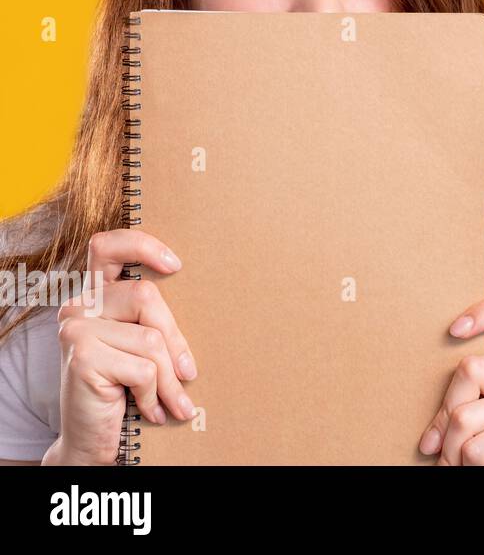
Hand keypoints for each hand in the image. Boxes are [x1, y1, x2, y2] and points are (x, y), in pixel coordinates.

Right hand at [42, 229, 197, 465]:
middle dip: (175, 341)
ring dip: (170, 379)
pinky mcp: (82, 357)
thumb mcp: (141, 348)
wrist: (90, 439)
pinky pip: (144, 368)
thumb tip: (207, 300)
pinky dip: (155, 394)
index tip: (175, 265)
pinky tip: (150, 410)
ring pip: (151, 339)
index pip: (106, 248)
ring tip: (175, 402)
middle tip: (189, 374)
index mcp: (93, 297)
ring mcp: (75, 330)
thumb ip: (152, 319)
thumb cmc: (123, 388)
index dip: (141, 245)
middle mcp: (78, 307)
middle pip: (146, 298)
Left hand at [419, 298, 483, 465]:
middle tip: (444, 441)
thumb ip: (459, 392)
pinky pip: (475, 447)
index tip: (454, 330)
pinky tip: (483, 468)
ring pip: (465, 415)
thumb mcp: (464, 413)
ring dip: (452, 448)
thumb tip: (435, 400)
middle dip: (447, 411)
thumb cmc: (479, 451)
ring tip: (464, 459)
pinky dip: (465, 465)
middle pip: (470, 368)